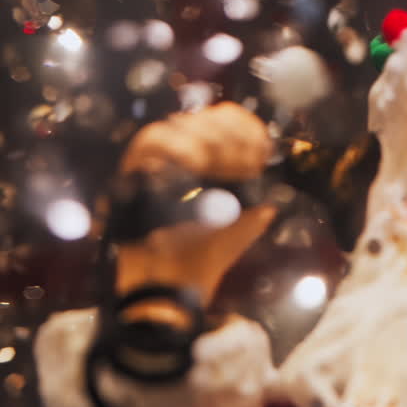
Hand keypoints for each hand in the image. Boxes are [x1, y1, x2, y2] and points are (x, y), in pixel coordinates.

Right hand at [115, 103, 275, 308]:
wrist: (171, 289)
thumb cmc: (201, 260)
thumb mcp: (238, 232)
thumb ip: (256, 212)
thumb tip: (274, 200)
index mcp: (205, 161)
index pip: (223, 120)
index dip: (245, 127)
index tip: (263, 149)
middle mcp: (178, 155)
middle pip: (202, 117)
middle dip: (232, 136)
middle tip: (250, 161)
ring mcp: (154, 161)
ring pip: (177, 125)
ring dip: (209, 140)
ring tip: (230, 165)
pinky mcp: (133, 170)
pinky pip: (150, 143)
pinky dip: (178, 147)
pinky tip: (198, 162)